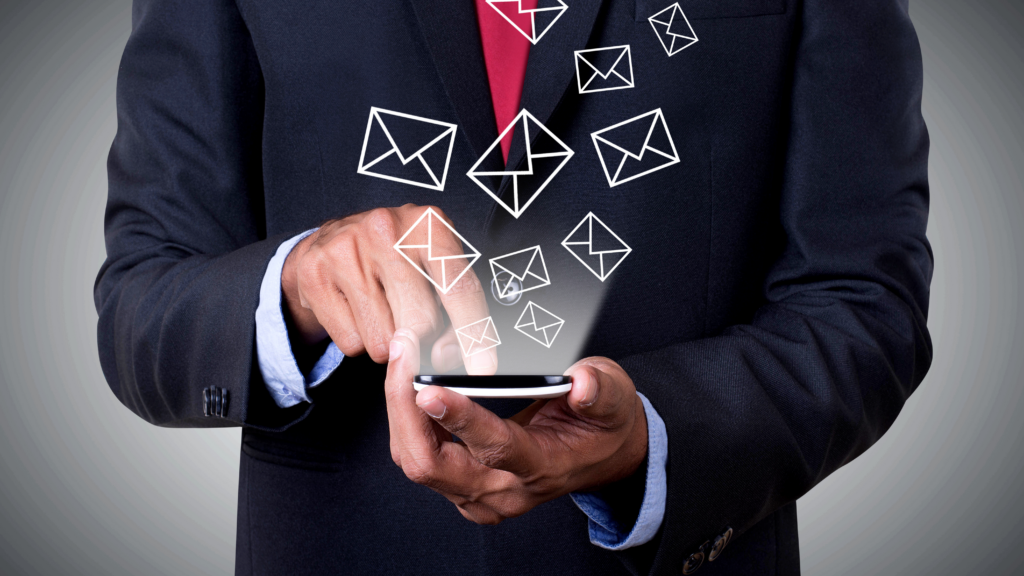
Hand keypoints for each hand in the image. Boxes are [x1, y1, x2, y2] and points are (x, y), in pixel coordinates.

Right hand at [282, 205, 495, 373]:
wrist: (329, 241)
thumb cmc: (393, 257)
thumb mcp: (433, 270)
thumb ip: (453, 313)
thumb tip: (446, 357)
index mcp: (428, 223)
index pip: (459, 288)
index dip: (475, 335)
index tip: (484, 371)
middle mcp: (388, 231)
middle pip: (421, 323)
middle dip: (423, 340)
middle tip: (411, 323)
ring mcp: (347, 251)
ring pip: (385, 342)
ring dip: (389, 344)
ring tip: (380, 311)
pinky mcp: (316, 275)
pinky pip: (352, 343)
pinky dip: (359, 340)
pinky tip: (356, 311)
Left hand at [385, 330, 647, 524]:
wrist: (602, 456)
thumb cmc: (603, 425)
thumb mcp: (616, 398)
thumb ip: (600, 390)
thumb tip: (582, 382)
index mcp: (542, 467)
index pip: (494, 448)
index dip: (459, 418)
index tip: (430, 389)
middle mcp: (504, 490)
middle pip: (432, 464)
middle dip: (405, 411)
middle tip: (403, 358)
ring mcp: (478, 495)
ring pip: (417, 462)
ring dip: (400, 413)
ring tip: (402, 362)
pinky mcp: (462, 488)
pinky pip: (419, 458)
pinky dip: (406, 422)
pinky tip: (408, 386)